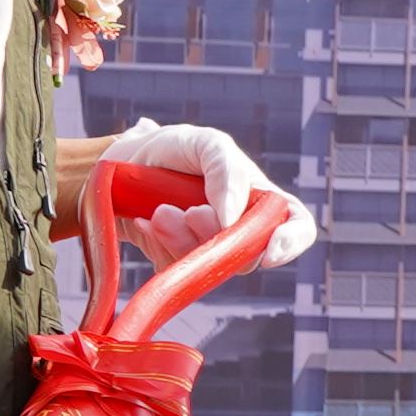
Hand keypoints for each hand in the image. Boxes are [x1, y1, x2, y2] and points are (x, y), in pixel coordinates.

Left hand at [97, 119, 316, 267]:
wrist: (119, 166)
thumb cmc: (171, 149)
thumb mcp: (205, 143)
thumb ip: (228, 173)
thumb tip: (233, 219)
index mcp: (258, 197)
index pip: (296, 224)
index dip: (291, 241)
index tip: (269, 252)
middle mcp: (239, 228)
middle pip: (248, 255)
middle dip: (215, 237)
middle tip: (187, 212)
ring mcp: (207, 249)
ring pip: (209, 267)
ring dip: (181, 239)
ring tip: (158, 212)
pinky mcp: (176, 263)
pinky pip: (176, 272)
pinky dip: (159, 245)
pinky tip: (146, 221)